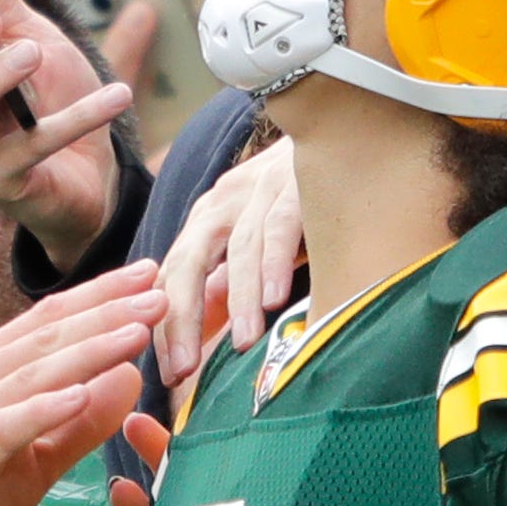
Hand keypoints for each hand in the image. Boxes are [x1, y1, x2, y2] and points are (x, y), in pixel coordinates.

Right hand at [0, 267, 166, 505]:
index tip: (153, 278)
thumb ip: (80, 424)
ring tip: (138, 332)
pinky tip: (83, 394)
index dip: (102, 298)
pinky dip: (44, 408)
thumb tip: (131, 378)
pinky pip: (5, 426)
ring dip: (88, 349)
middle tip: (160, 290)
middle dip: (107, 311)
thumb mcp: (34, 462)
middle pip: (47, 336)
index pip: (50, 323)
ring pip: (32, 373)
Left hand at [154, 133, 301, 382]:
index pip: (172, 277)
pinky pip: (282, 225)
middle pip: (189, 263)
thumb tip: (207, 341)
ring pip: (240, 248)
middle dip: (182, 318)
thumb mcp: (253, 243)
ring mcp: (259, 190)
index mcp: (206, 221)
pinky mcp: (297, 182)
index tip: (168, 374)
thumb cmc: (296, 202)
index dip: (167, 326)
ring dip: (239, 299)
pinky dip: (276, 262)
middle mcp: (223, 203)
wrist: (340, 130)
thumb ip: (228, 285)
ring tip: (241, 344)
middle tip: (183, 369)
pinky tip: (275, 299)